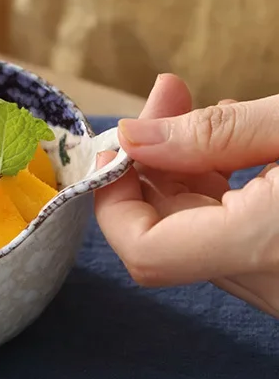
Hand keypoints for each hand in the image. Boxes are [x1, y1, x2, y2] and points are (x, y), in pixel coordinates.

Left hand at [95, 74, 278, 318]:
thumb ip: (214, 133)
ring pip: (199, 231)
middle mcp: (268, 284)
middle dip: (152, 159)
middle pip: (167, 231)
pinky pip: (232, 235)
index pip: (142, 249)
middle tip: (168, 94)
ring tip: (203, 107)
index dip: (114, 192)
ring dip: (186, 167)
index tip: (120, 139)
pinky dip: (221, 187)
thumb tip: (131, 138)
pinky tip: (235, 140)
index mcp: (264, 249)